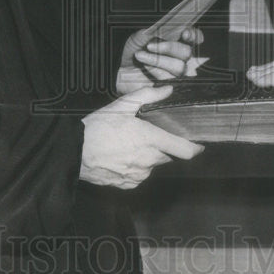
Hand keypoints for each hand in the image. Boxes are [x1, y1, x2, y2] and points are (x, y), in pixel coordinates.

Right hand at [80, 85, 204, 188]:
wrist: (73, 152)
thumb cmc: (97, 127)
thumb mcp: (121, 106)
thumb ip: (147, 96)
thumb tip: (167, 89)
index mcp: (151, 139)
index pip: (185, 150)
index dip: (195, 148)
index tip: (199, 145)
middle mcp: (148, 159)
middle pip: (168, 155)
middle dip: (163, 146)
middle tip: (147, 136)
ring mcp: (138, 175)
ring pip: (153, 165)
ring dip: (148, 156)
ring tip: (128, 145)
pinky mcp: (128, 184)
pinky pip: (139, 175)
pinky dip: (136, 166)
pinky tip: (121, 156)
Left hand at [116, 26, 203, 94]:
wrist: (119, 69)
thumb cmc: (132, 51)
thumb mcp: (140, 36)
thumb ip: (154, 32)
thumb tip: (164, 31)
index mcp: (177, 41)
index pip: (194, 38)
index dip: (194, 35)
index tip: (184, 33)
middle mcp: (180, 57)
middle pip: (187, 52)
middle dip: (169, 47)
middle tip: (150, 46)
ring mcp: (176, 74)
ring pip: (179, 67)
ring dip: (158, 60)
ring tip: (141, 56)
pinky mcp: (170, 87)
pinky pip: (170, 80)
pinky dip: (156, 71)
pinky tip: (145, 68)